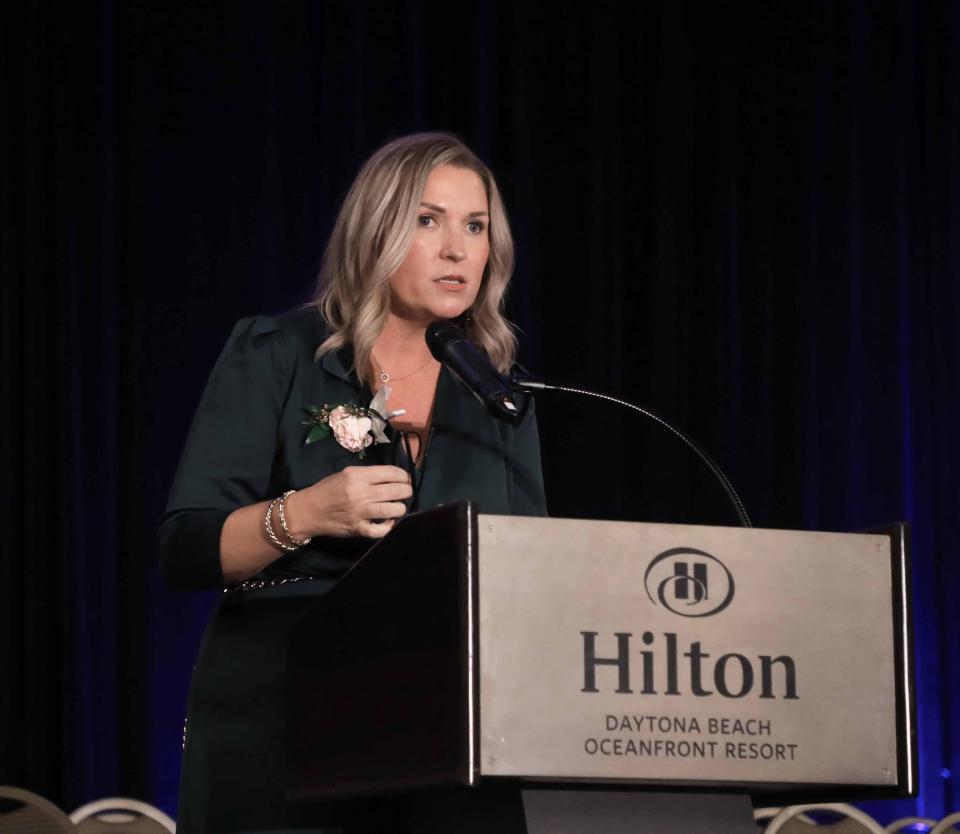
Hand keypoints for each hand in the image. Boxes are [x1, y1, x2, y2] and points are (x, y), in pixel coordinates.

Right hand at [284, 465, 412, 539]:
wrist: (308, 511)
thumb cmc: (328, 489)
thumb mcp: (346, 474)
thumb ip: (367, 474)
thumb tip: (392, 476)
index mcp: (357, 476)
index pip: (391, 472)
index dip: (404, 475)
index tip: (406, 478)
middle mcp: (361, 493)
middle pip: (396, 490)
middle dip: (407, 490)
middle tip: (407, 492)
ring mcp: (361, 512)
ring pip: (394, 510)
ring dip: (401, 508)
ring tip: (398, 506)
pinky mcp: (358, 529)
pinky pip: (381, 530)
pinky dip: (389, 526)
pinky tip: (389, 521)